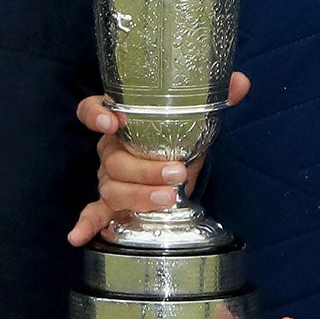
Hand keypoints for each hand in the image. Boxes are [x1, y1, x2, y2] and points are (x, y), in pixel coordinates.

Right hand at [67, 71, 250, 245]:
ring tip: (168, 198)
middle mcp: (109, 147)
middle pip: (112, 158)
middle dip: (144, 168)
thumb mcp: (197, 113)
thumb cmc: (179, 131)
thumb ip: (216, 95)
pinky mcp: (114, 202)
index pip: (91, 109)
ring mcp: (110, 176)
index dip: (96, 115)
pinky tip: (79, 236)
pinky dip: (87, 223)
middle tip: (176, 172)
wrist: (180, 159)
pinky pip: (96, 212)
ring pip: (112, 186)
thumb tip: (240, 82)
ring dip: (138, 194)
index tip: (114, 121)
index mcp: (121, 118)